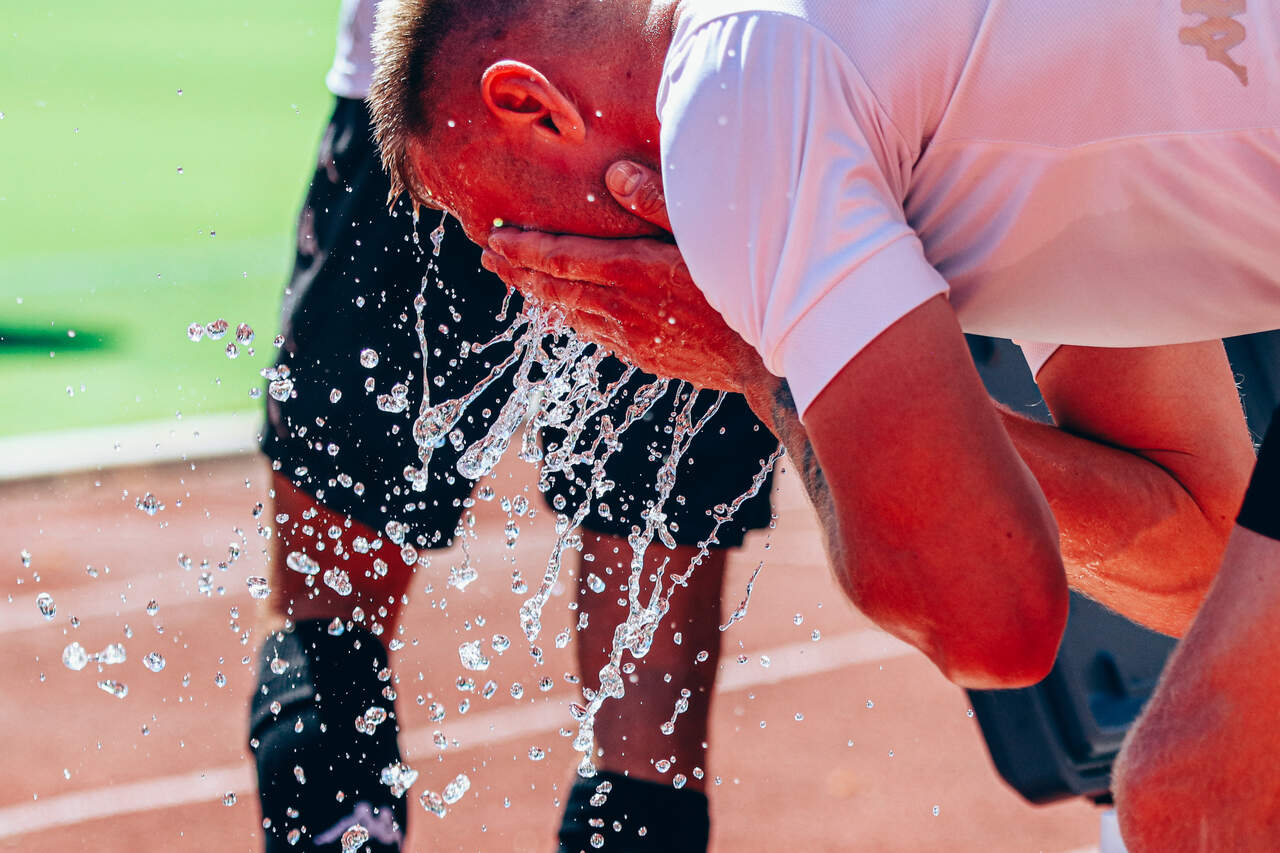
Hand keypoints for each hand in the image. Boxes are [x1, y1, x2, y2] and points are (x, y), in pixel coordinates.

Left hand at [481, 161, 768, 392]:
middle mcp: (622, 307)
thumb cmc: (746, 283)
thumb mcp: (706, 231)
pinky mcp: (647, 357)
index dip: (522, 249)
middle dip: (518, 271)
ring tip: (518, 280)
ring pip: (572, 313)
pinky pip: (597, 333)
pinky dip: (573, 317)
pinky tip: (569, 312)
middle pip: (555, 287)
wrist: (771, 356)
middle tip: (489, 258)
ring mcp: (632, 337)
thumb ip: (657, 200)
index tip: (494, 239)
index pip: (560, 257)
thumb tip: (613, 173)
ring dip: (541, 295)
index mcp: (631, 271)